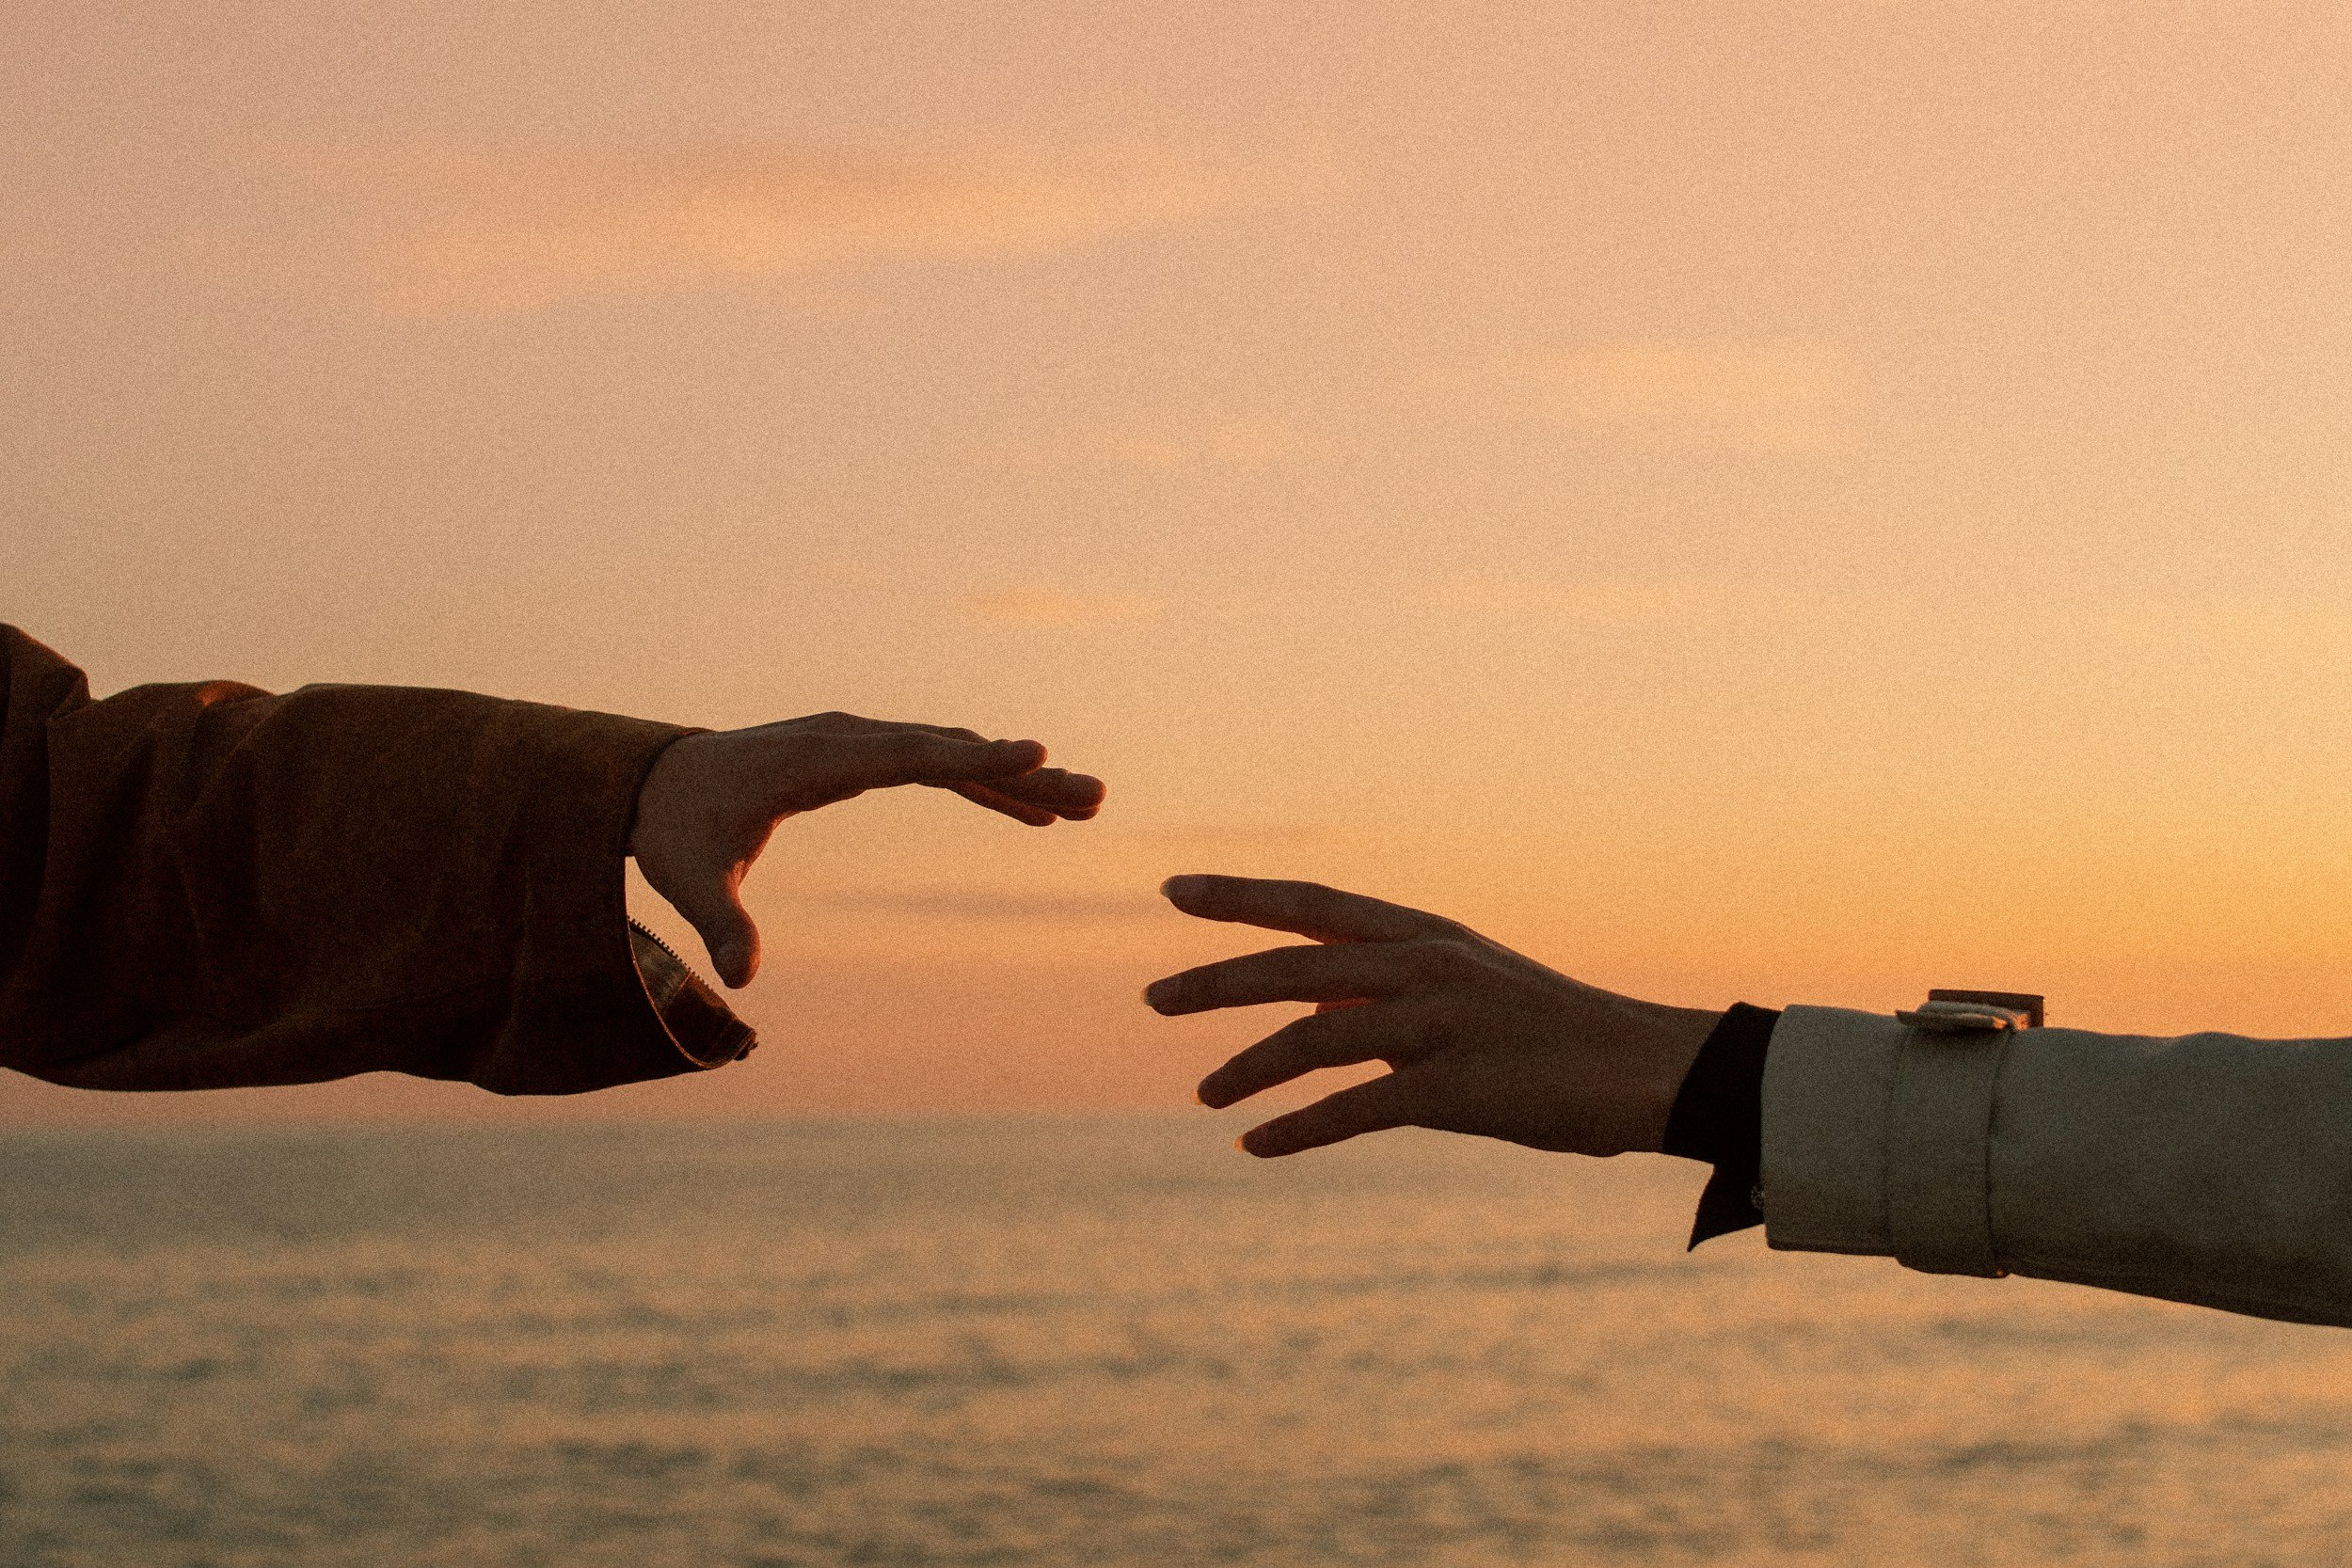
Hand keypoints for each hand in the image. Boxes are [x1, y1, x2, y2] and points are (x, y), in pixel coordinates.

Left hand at [630, 712, 1104, 986]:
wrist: (655, 782)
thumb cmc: (676, 829)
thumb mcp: (691, 880)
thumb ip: (721, 925)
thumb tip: (738, 981)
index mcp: (818, 759)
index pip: (911, 755)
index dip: (977, 759)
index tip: (1038, 755)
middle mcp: (849, 738)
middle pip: (951, 752)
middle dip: (1024, 774)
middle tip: (1095, 797)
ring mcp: (860, 742)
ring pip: (952, 756)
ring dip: (1017, 779)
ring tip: (1087, 806)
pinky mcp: (864, 755)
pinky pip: (936, 765)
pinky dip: (984, 783)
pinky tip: (1029, 814)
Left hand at [1146, 875, 1717, 1157]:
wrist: (1647, 1070)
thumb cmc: (1550, 1035)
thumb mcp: (1464, 989)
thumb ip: (1382, 991)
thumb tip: (1305, 1004)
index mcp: (1426, 934)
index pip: (1312, 906)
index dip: (1240, 897)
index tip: (1173, 889)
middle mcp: (1425, 966)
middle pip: (1293, 967)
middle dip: (1215, 982)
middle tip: (1152, 1000)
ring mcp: (1440, 1024)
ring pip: (1314, 1038)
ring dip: (1249, 1070)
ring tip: (1204, 1095)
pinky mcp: (1455, 1089)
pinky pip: (1353, 1110)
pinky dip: (1297, 1130)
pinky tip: (1255, 1147)